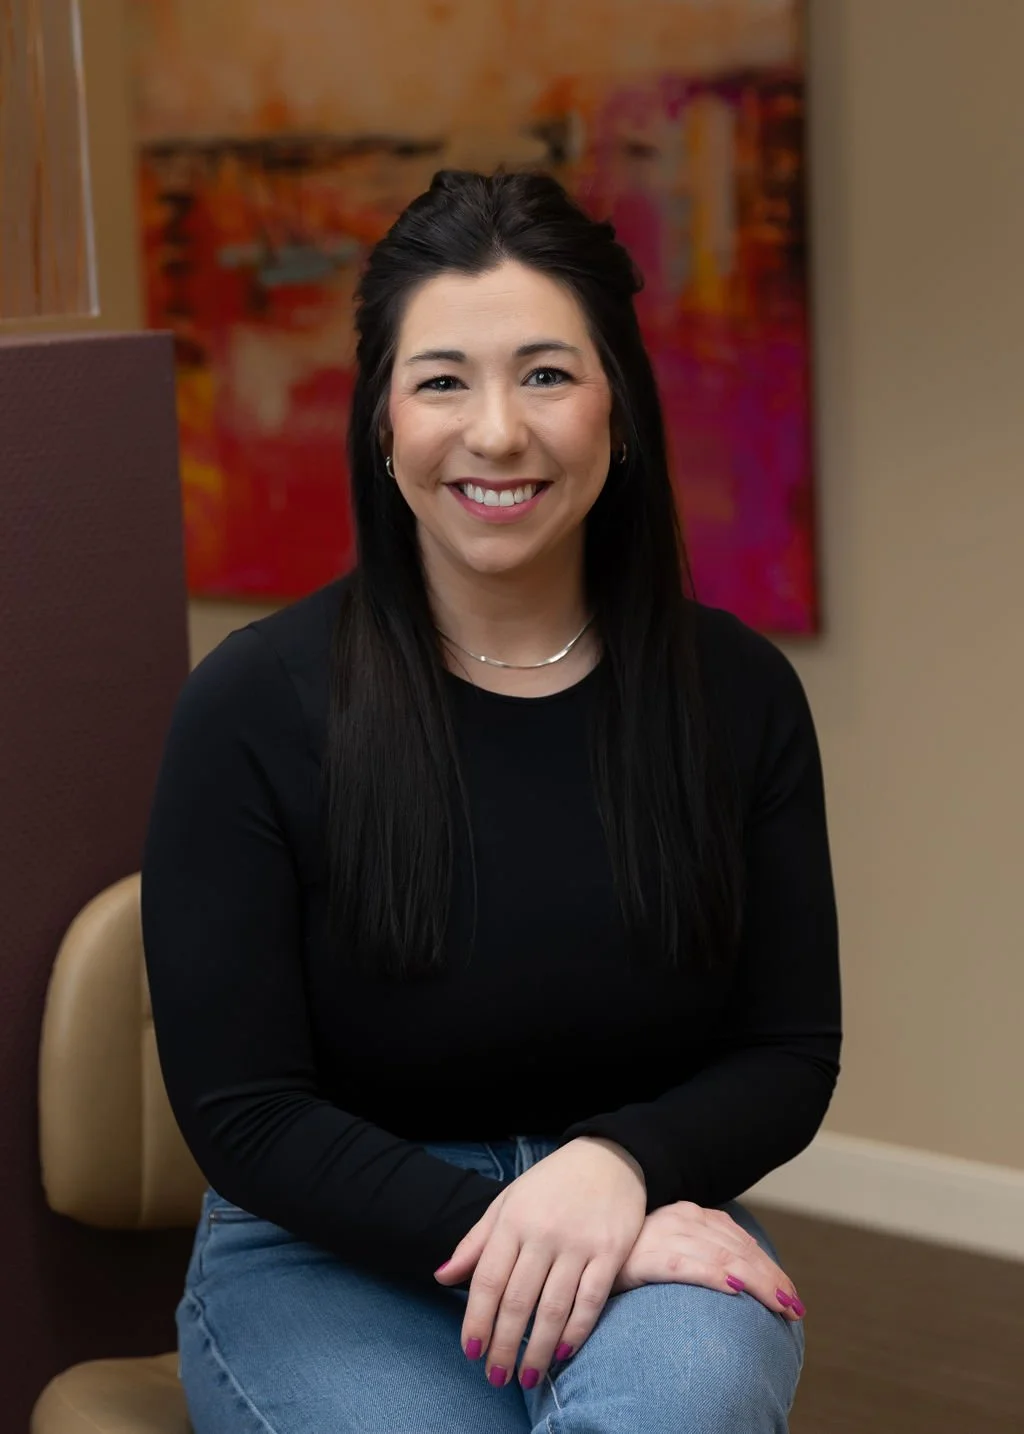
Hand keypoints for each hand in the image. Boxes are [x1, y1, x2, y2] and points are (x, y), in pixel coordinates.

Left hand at [434, 1138, 645, 1387]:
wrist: (609, 1156)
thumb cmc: (551, 1184)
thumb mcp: (507, 1202)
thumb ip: (476, 1242)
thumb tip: (442, 1278)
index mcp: (513, 1220)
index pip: (488, 1279)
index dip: (476, 1319)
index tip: (470, 1351)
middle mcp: (544, 1233)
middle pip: (518, 1301)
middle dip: (504, 1345)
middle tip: (496, 1377)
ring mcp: (579, 1243)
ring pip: (553, 1307)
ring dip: (537, 1349)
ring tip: (527, 1377)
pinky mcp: (610, 1251)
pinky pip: (590, 1300)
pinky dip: (576, 1332)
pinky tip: (562, 1353)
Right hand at [612, 1201, 805, 1320]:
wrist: (580, 1251)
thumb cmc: (625, 1257)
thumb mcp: (667, 1248)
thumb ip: (698, 1254)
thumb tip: (738, 1278)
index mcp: (689, 1215)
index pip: (739, 1240)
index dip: (768, 1267)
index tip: (789, 1294)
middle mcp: (680, 1218)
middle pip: (737, 1248)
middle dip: (770, 1278)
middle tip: (794, 1307)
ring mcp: (662, 1233)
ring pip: (722, 1255)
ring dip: (756, 1280)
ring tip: (780, 1304)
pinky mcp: (644, 1255)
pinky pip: (685, 1264)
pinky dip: (713, 1274)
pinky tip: (734, 1288)